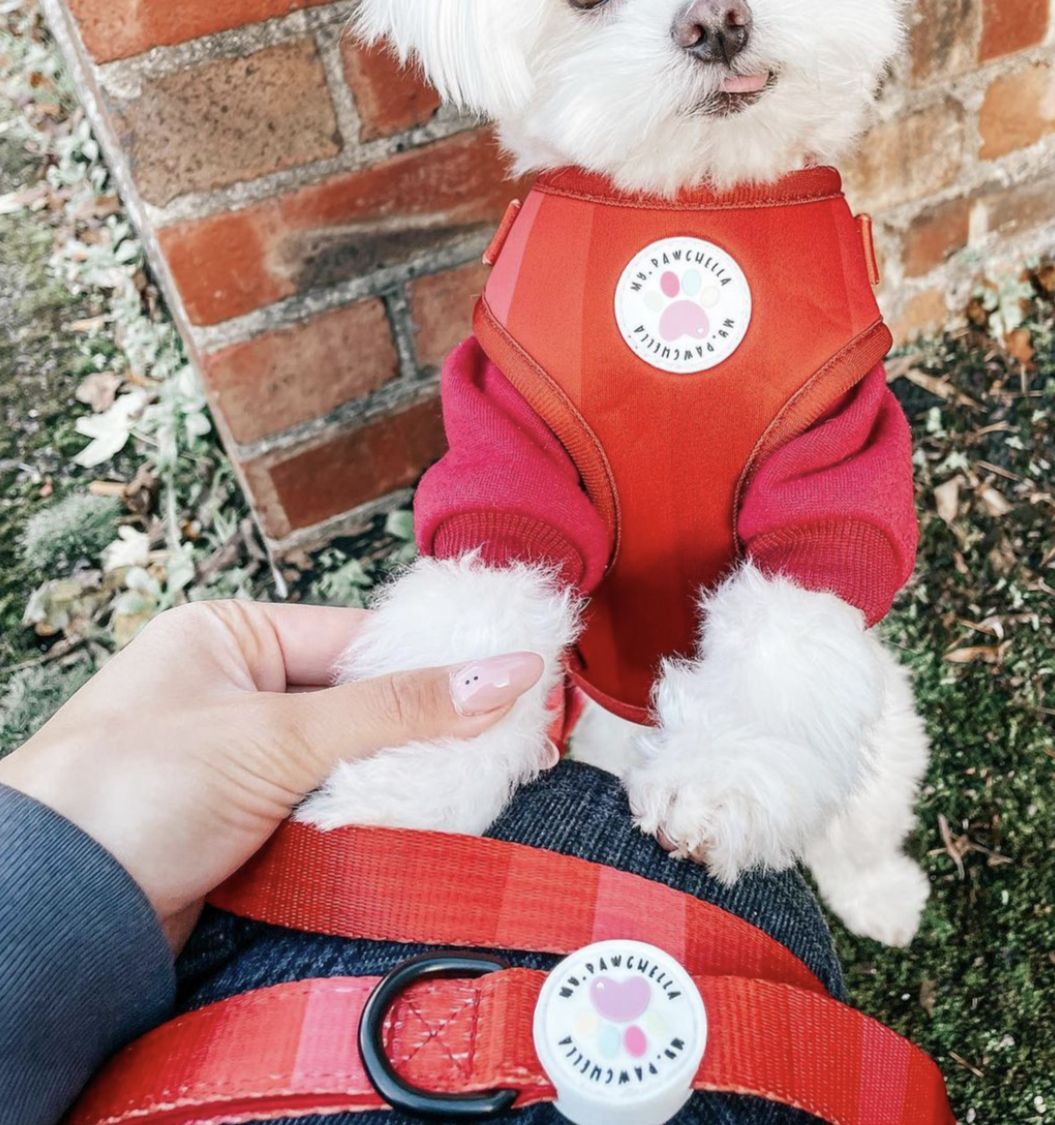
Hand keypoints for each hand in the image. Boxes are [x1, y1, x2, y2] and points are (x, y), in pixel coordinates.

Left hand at [0, 598, 542, 949]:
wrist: (54, 915)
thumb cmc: (127, 790)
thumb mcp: (278, 734)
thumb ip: (396, 708)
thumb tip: (500, 674)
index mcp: (227, 634)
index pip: (355, 638)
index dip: (431, 661)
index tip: (506, 679)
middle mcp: (232, 690)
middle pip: (356, 702)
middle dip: (420, 728)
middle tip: (504, 740)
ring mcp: (236, 762)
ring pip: (346, 763)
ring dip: (396, 781)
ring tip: (475, 784)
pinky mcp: (241, 828)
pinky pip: (323, 812)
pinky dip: (365, 822)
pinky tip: (416, 825)